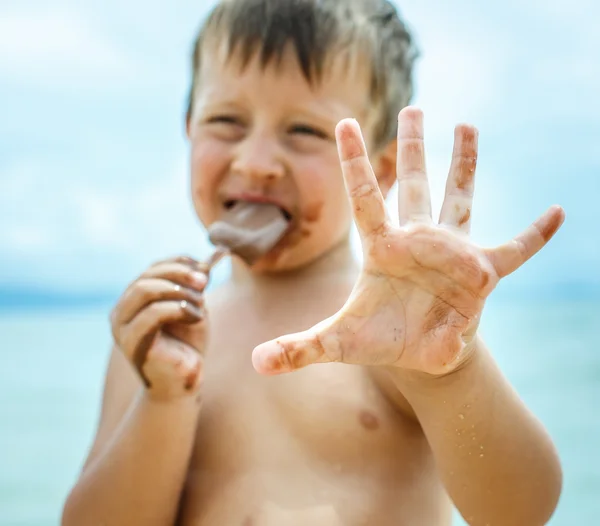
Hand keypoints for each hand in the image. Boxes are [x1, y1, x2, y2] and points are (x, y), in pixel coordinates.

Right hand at [110, 256, 209, 399]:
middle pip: (146, 277)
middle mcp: (121, 311)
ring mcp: (122, 328)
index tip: (205, 267)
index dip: (178, 263)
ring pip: (144, 290)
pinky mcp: (132, 343)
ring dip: (178, 291)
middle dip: (178, 274)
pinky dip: (178, 308)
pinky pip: (152, 314)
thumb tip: (216, 253)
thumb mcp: (194, 305)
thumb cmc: (187, 343)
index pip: (152, 269)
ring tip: (200, 305)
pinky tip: (196, 316)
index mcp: (133, 299)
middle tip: (204, 281)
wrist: (184, 380)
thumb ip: (197, 283)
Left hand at [252, 107, 564, 375]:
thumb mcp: (336, 343)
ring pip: (459, 199)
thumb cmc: (379, 341)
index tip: (345, 122)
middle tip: (413, 107)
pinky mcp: (482, 273)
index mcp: (382, 249)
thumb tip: (255, 364)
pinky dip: (535, 236)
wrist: (417, 354)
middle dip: (413, 146)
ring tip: (466, 125)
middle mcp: (417, 240)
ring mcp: (451, 252)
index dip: (355, 161)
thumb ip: (297, 349)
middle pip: (413, 184)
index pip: (365, 197)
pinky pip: (515, 251)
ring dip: (464, 165)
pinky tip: (557, 213)